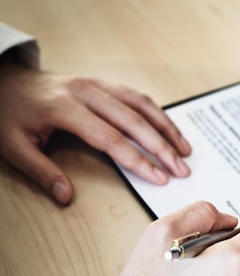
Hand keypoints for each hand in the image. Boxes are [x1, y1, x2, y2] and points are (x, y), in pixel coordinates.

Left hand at [0, 63, 191, 204]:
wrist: (5, 79)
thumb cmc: (9, 113)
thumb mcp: (13, 146)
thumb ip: (40, 171)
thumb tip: (65, 196)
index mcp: (65, 108)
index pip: (110, 138)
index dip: (138, 160)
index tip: (160, 178)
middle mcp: (86, 92)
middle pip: (134, 120)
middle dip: (162, 147)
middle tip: (182, 168)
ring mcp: (97, 84)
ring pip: (141, 104)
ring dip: (166, 127)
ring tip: (185, 150)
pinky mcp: (103, 84)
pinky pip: (137, 97)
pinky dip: (157, 114)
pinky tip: (169, 129)